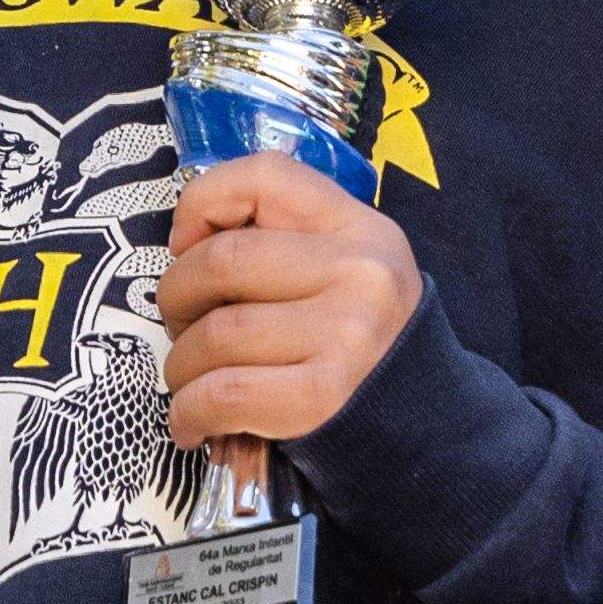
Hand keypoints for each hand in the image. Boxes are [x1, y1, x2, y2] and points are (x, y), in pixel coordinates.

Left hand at [156, 156, 422, 458]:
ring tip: (191, 383)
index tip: (185, 246)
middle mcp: (359, 273)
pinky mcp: (324, 398)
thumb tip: (185, 249)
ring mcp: (345, 335)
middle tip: (182, 327)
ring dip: (181, 366)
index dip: (202, 202)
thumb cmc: (360, 346)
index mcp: (359, 228)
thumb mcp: (345, 271)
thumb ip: (283, 244)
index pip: (265, 176)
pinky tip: (194, 424)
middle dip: (176, 298)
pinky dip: (190, 412)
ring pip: (215, 334)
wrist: (426, 426)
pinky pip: (223, 393)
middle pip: (221, 261)